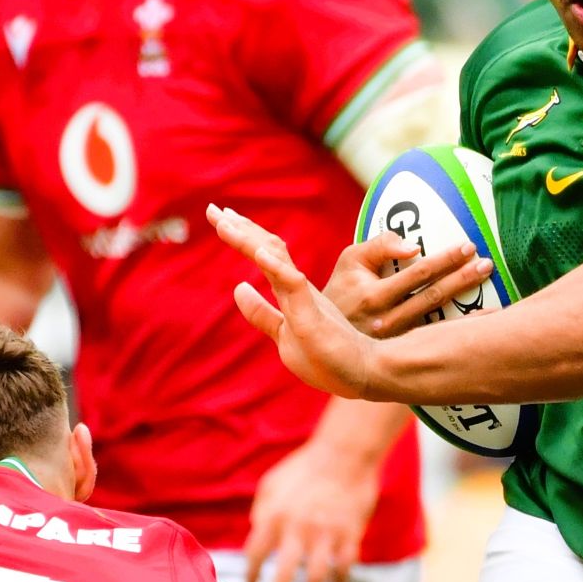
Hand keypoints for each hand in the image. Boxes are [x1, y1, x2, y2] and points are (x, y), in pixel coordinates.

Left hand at [207, 205, 382, 398]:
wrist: (369, 373)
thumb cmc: (332, 358)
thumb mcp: (286, 334)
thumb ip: (261, 313)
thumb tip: (238, 288)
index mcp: (292, 291)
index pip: (266, 254)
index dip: (243, 235)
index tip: (220, 217)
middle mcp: (298, 289)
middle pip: (266, 250)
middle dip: (238, 229)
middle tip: (212, 208)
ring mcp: (306, 301)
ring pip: (275, 262)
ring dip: (249, 241)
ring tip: (225, 222)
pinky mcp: (312, 318)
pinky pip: (293, 286)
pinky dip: (276, 268)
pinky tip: (259, 254)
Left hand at [244, 442, 379, 581]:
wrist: (344, 454)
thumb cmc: (304, 467)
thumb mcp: (271, 484)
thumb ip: (260, 511)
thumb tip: (256, 536)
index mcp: (273, 516)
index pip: (255, 555)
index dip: (252, 574)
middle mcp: (297, 528)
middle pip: (284, 575)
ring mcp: (325, 533)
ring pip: (316, 577)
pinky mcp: (350, 534)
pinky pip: (345, 566)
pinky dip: (340, 578)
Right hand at [328, 233, 492, 337]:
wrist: (323, 332)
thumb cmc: (343, 288)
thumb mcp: (351, 259)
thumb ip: (380, 246)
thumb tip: (414, 247)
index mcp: (373, 296)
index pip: (417, 274)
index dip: (444, 260)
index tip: (467, 247)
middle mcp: (385, 321)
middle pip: (432, 296)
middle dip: (461, 279)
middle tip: (486, 264)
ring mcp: (395, 340)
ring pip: (437, 320)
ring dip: (465, 303)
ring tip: (487, 285)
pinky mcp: (401, 351)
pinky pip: (434, 337)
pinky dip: (458, 329)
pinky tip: (482, 322)